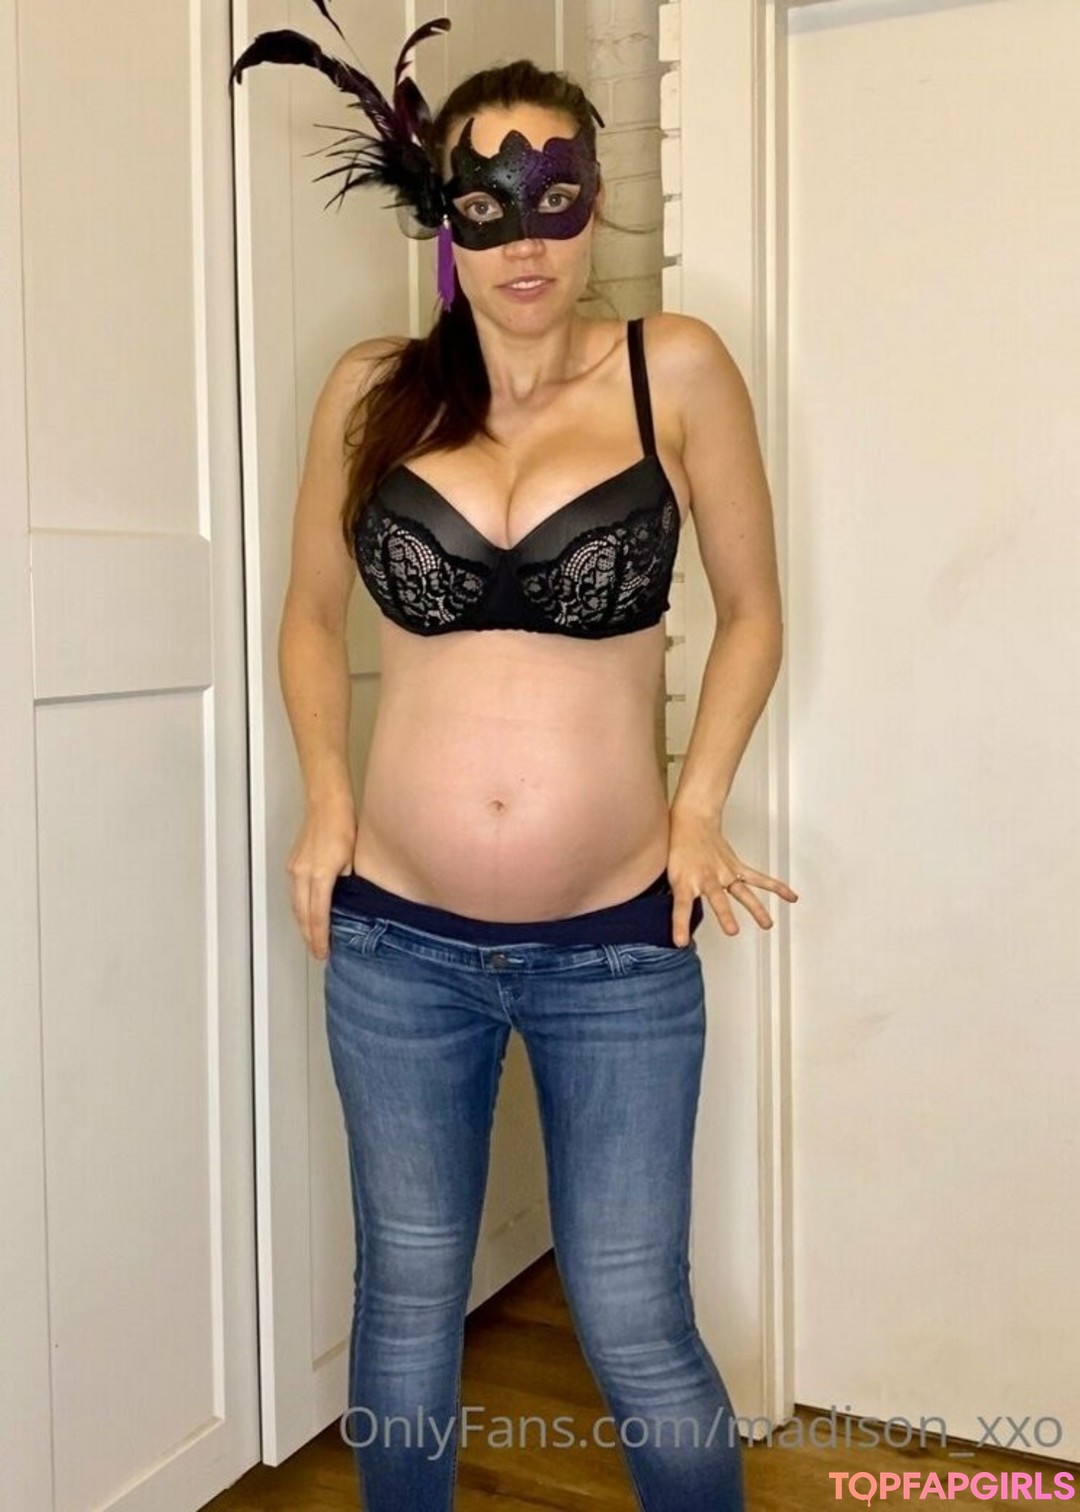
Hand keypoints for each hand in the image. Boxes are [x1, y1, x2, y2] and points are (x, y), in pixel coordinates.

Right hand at [285, 788, 356, 960]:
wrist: (326, 806)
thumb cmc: (344, 829)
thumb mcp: (352, 861)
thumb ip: (347, 885)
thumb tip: (346, 904)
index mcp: (319, 876)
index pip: (317, 915)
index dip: (319, 937)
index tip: (322, 952)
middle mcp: (302, 875)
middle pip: (302, 915)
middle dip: (309, 936)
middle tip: (317, 953)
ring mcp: (294, 870)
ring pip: (296, 906)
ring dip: (303, 924)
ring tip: (312, 939)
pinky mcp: (292, 865)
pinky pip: (294, 894)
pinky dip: (300, 908)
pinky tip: (307, 916)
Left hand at [668, 806, 798, 946]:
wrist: (692, 820)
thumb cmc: (678, 848)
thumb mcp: (666, 872)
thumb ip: (673, 895)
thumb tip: (670, 917)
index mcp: (685, 881)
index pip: (681, 906)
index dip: (680, 925)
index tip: (681, 942)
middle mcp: (707, 878)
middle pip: (718, 898)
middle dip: (725, 915)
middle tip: (733, 932)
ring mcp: (724, 873)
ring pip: (742, 892)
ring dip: (756, 909)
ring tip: (767, 925)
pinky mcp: (736, 867)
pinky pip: (759, 879)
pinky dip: (776, 887)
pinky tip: (790, 897)